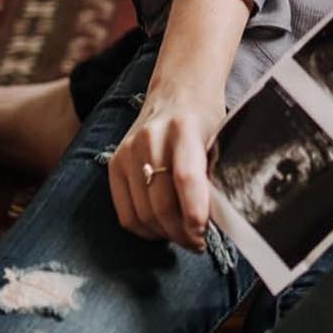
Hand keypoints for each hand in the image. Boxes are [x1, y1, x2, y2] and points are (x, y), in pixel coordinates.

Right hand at [107, 86, 224, 251]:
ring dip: (165, 235)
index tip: (203, 235)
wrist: (178, 89)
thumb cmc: (206, 118)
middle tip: (198, 243)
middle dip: (182, 232)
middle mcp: (151, 138)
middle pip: (161, 203)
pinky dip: (144, 230)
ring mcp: (128, 151)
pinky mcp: (114, 163)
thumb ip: (213, 175)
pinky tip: (161, 230)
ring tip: (184, 237)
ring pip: (143, 213)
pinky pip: (125, 213)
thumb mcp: (219, 138)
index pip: (186, 178)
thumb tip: (215, 223)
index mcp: (185, 128)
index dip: (194, 213)